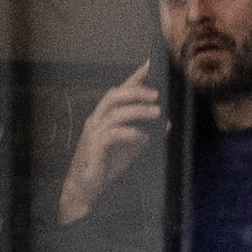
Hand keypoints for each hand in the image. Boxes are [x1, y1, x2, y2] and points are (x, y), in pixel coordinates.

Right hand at [58, 62, 163, 225]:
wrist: (85, 188)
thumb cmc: (104, 165)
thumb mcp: (130, 148)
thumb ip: (146, 134)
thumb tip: (166, 123)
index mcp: (103, 116)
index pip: (119, 91)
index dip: (134, 77)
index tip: (150, 64)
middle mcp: (96, 120)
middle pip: (113, 95)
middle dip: (136, 91)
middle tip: (156, 95)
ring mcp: (94, 132)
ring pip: (116, 112)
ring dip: (138, 111)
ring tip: (157, 113)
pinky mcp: (95, 146)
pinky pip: (114, 134)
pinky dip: (132, 134)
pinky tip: (143, 139)